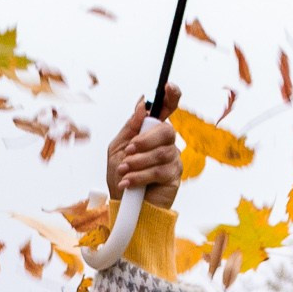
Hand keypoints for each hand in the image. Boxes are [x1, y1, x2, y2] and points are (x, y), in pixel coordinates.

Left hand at [105, 86, 181, 209]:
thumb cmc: (121, 176)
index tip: (168, 86)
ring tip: (124, 171)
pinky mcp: (174, 176)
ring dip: (138, 162)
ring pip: (161, 152)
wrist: (124, 205)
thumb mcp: (118, 149)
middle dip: (145, 141)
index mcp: (151, 132)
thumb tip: (143, 105)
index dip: (171, 96)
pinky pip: (160, 170)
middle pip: (166, 130)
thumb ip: (130, 127)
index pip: (167, 109)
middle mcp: (166, 143)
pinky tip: (129, 183)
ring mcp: (172, 159)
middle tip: (129, 151)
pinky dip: (140, 176)